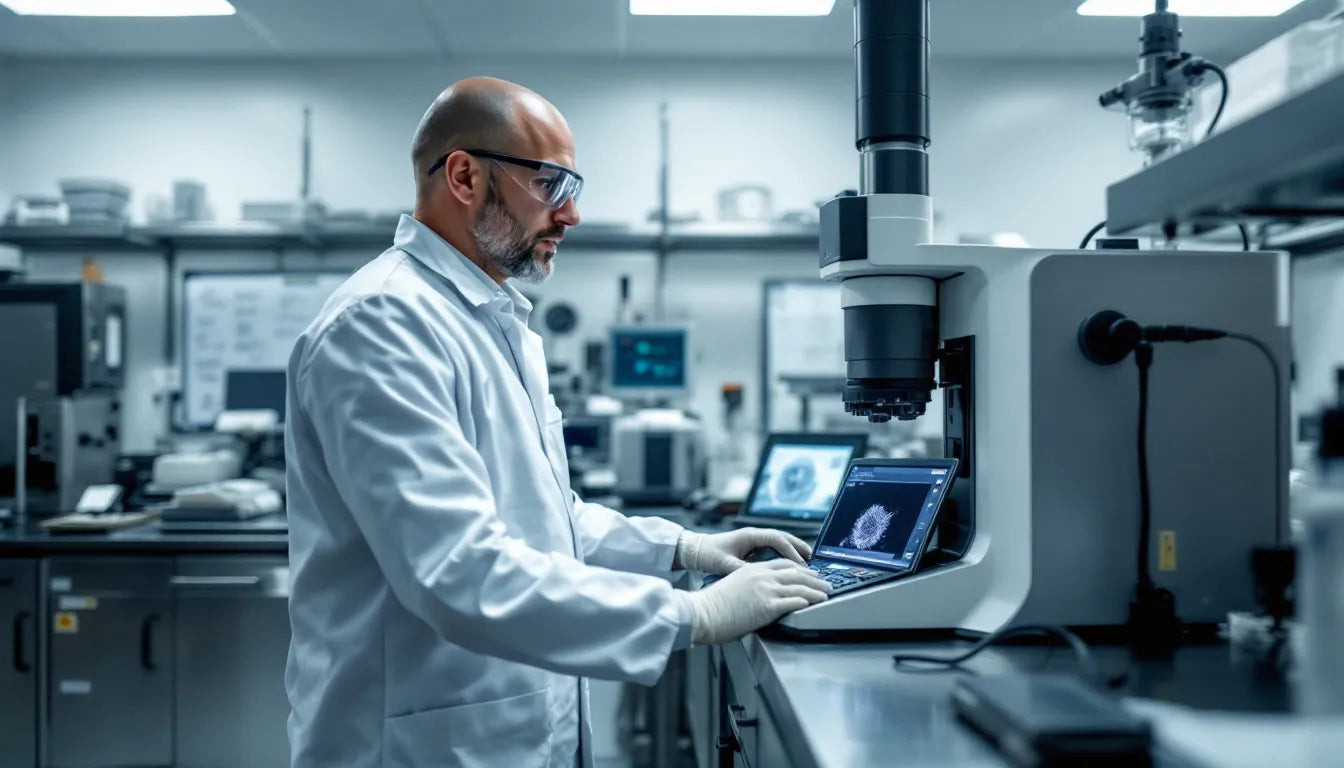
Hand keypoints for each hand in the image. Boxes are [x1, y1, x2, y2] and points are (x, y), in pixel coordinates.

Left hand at [676, 528, 811, 574]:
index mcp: (749, 535)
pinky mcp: (751, 545)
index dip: (791, 551)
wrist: (694, 550)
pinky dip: (784, 553)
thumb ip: (742, 569)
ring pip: (779, 541)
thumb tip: (758, 576)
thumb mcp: (724, 564)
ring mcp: (753, 539)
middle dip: (798, 546)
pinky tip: (790, 563)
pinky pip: (773, 547)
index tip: (800, 563)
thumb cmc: (708, 554)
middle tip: (812, 558)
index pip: (777, 539)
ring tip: (807, 559)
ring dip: (793, 548)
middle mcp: (753, 534)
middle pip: (782, 537)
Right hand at [685, 560, 829, 644]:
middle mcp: (762, 576)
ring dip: (816, 591)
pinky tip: (814, 603)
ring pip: (799, 586)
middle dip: (814, 578)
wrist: (703, 612)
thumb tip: (760, 593)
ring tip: (826, 594)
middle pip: (796, 573)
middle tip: (825, 583)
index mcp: (753, 569)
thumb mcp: (733, 585)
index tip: (810, 573)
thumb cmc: (713, 605)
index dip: (800, 568)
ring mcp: (765, 590)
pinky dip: (807, 602)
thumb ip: (750, 585)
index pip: (784, 564)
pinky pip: (794, 602)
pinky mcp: (767, 606)